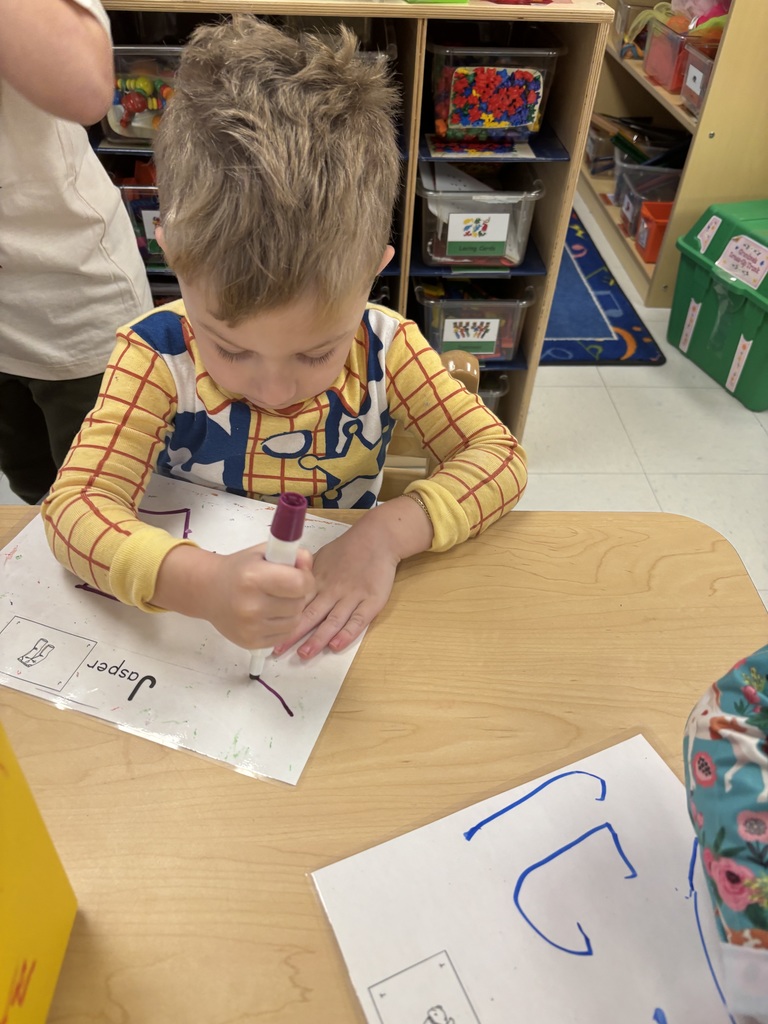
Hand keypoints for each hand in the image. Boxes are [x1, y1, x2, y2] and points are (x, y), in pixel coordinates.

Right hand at [152, 543, 314, 649]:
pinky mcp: (251, 642)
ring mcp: (250, 627)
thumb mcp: (262, 552)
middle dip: (297, 594)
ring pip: (295, 621)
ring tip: (275, 601)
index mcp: (253, 578)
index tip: (299, 575)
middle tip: (283, 588)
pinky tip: (270, 614)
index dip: (305, 578)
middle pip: (299, 603)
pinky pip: (285, 635)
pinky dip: (283, 625)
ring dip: (292, 611)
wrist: (208, 591)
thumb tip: (307, 566)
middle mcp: (251, 605)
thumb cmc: (239, 570)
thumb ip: (290, 554)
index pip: (300, 583)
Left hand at [273, 495, 433, 658]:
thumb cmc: (346, 549)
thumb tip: (282, 586)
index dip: (282, 618)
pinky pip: (358, 620)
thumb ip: (304, 575)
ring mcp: (353, 596)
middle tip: (279, 650)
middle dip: (294, 633)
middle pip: (311, 614)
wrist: (377, 539)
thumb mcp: (320, 557)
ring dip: (318, 638)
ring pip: (333, 620)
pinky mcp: (372, 601)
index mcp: (318, 580)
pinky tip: (337, 645)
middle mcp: (333, 590)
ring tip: (305, 653)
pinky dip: (347, 633)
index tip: (269, 633)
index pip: (296, 602)